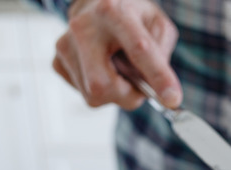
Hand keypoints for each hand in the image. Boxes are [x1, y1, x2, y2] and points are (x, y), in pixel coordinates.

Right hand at [52, 0, 181, 109]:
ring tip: (120, 70)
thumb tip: (156, 88)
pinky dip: (101, 90)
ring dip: (116, 92)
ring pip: (94, 94)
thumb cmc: (131, 15)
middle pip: (103, 84)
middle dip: (128, 96)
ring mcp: (66, 45)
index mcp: (114, 11)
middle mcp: (83, 26)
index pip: (139, 50)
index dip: (158, 77)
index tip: (172, 99)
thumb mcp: (157, 25)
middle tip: (141, 88)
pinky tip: (104, 69)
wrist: (98, 3)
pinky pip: (84, 93)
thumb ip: (161, 54)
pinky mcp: (58, 61)